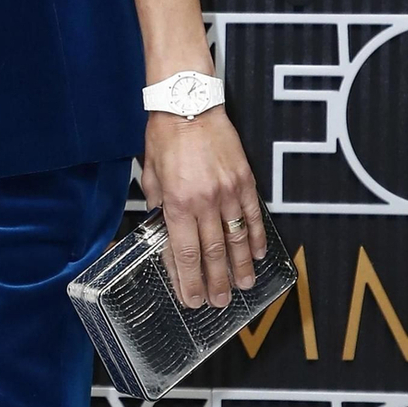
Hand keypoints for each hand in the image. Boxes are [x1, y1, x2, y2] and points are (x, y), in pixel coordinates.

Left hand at [141, 108, 265, 309]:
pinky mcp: (244, 180)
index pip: (183, 253)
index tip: (191, 298)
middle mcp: (205, 202)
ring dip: (239, 267)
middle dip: (214, 282)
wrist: (189, 103)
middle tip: (218, 302)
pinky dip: (255, 237)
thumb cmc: (165, 136)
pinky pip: (252, 216)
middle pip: (212, 253)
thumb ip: (159, 205)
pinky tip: (256, 255)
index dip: (188, 280)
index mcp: (178, 203)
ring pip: (236, 239)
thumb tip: (164, 228)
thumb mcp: (150, 174)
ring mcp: (228, 192)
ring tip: (241, 287)